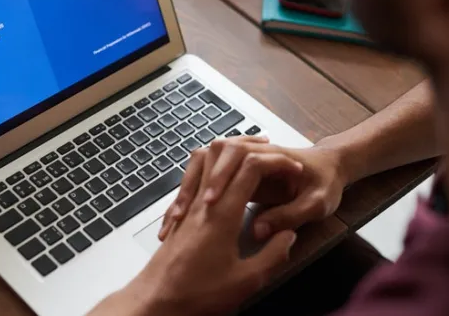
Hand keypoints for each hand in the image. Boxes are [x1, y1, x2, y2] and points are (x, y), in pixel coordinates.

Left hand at [88, 147, 299, 315]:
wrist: (154, 300)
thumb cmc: (197, 294)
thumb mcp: (245, 282)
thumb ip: (272, 256)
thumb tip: (288, 236)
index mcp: (222, 213)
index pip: (250, 167)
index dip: (277, 162)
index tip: (294, 171)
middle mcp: (203, 201)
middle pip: (224, 154)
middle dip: (254, 147)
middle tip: (276, 154)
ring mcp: (188, 205)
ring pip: (203, 160)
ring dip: (229, 154)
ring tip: (252, 156)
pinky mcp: (180, 214)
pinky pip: (193, 177)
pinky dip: (211, 168)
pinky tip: (221, 179)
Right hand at [160, 138, 346, 241]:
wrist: (331, 167)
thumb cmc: (327, 184)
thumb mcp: (318, 205)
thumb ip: (289, 216)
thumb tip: (258, 229)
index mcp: (275, 157)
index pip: (244, 158)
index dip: (224, 178)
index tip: (212, 202)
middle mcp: (254, 154)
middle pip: (219, 150)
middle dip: (201, 179)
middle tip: (193, 207)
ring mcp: (245, 159)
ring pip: (210, 155)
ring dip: (194, 178)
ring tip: (182, 210)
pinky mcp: (240, 169)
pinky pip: (210, 168)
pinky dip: (195, 184)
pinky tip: (186, 209)